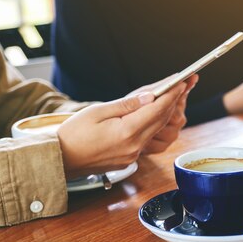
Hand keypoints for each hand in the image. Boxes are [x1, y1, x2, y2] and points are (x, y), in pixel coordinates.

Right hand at [58, 77, 194, 178]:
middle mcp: (134, 147)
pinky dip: (153, 124)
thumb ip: (126, 105)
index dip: (171, 95)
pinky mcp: (130, 159)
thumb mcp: (97, 112)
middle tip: (182, 85)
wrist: (59, 159)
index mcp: (126, 133)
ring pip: (156, 130)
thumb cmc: (72, 134)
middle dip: (173, 101)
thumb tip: (150, 97)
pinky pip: (148, 139)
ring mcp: (133, 155)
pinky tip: (155, 113)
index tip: (181, 82)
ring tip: (172, 96)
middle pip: (161, 120)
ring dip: (165, 113)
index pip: (157, 110)